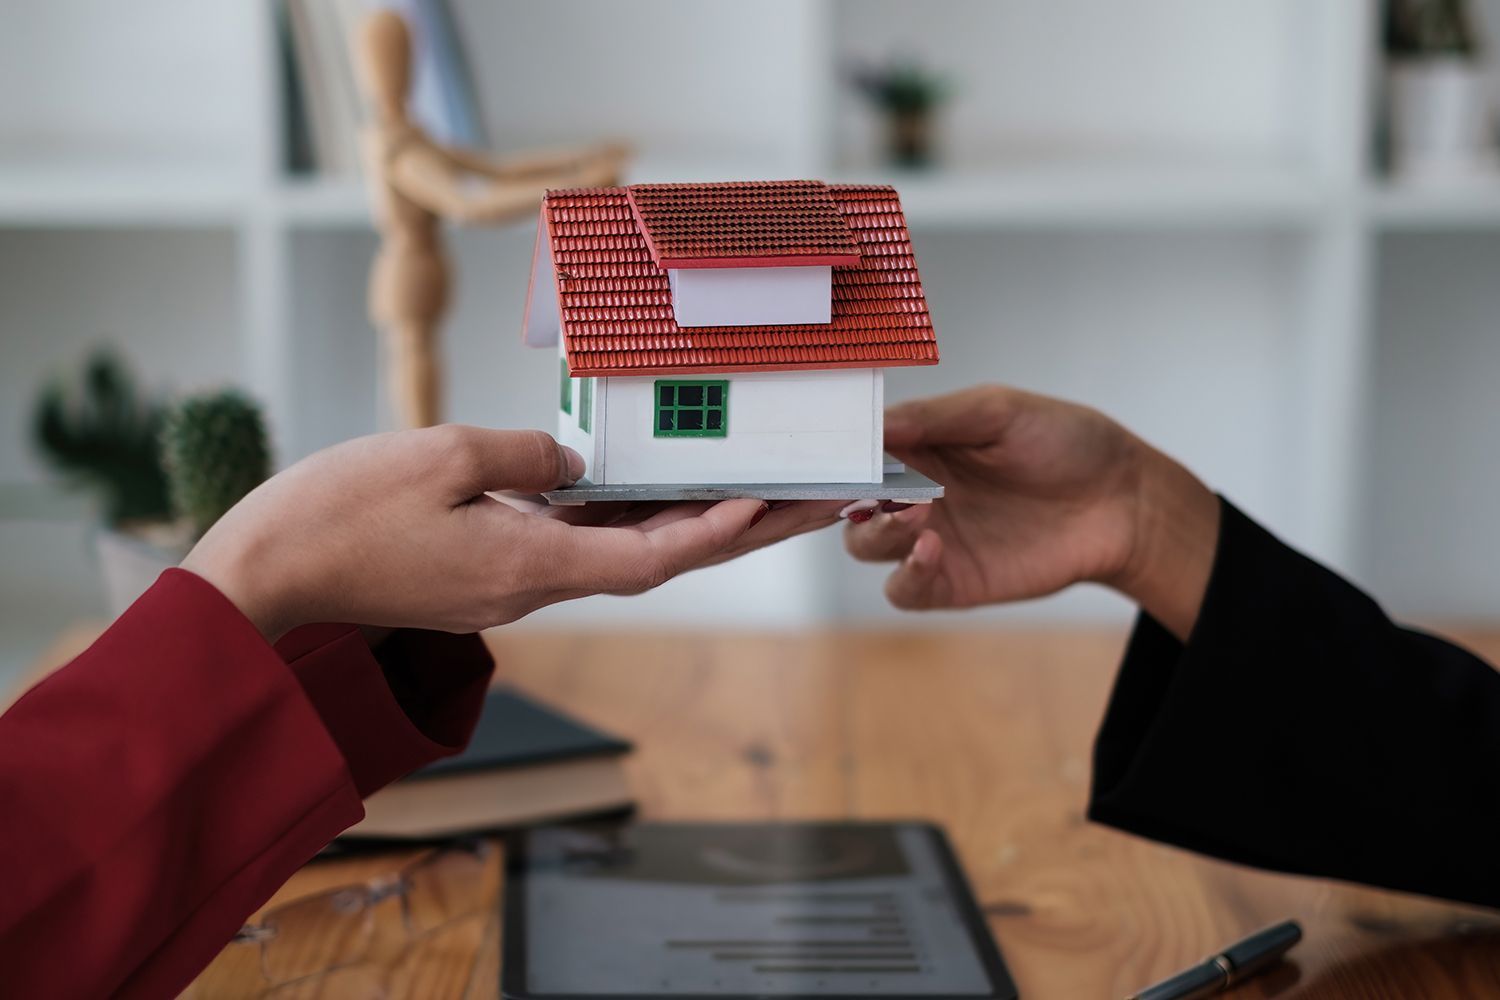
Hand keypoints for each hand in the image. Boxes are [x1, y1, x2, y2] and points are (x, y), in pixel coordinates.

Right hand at [181, 426, 773, 640]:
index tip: (774, 503)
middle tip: (805, 504)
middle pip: (656, 559)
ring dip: (690, 525)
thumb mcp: (439, 457)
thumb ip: (525, 457)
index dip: (717, 531)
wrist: (267, 575)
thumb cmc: (338, 515)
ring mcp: (511, 582)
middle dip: (736, 533)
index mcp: (529, 564)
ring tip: (756, 491)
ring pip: (622, 553)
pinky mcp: (488, 569)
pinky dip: (626, 519)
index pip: (650, 555)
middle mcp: (534, 585)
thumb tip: (574, 463)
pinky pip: (575, 545)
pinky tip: (652, 487)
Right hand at [844, 386, 1219, 638]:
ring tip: (916, 511)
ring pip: (864, 545)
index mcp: (917, 444)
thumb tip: (873, 423)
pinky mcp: (952, 582)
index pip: (854, 450)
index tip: (825, 449)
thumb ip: (934, 417)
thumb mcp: (1000, 411)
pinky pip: (904, 590)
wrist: (1122, 501)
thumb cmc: (1066, 442)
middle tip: (862, 486)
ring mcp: (930, 538)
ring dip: (875, 530)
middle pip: (845, 502)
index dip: (834, 452)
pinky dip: (905, 572)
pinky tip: (931, 548)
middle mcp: (913, 491)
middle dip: (839, 496)